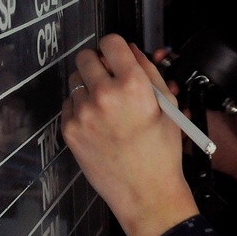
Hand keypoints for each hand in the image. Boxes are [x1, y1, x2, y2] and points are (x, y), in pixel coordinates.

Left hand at [62, 34, 198, 235]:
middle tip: (109, 79)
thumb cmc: (162, 151)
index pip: (111, 42)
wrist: (145, 193)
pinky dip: (80, 108)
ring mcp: (83, 114)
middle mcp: (104, 95)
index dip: (116, 48)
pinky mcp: (69, 131)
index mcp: (133, 85)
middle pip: (86, 57)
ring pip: (75, 81)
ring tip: (106, 106)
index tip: (117, 56)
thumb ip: (149, 72)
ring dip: (88, 86)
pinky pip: (68, 105)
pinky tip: (98, 124)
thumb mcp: (168, 106)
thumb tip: (132, 51)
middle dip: (98, 63)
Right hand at [150, 48, 236, 193]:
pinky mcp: (190, 142)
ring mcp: (191, 122)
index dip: (173, 63)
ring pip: (169, 110)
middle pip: (172, 88)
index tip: (165, 55)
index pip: (187, 72)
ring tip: (174, 99)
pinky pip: (176, 134)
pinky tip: (183, 123)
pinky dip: (175, 128)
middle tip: (169, 82)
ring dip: (167, 104)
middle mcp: (196, 104)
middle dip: (163, 81)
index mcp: (209, 91)